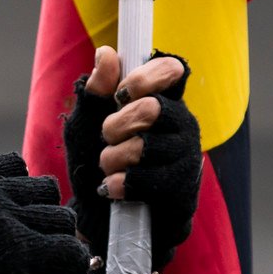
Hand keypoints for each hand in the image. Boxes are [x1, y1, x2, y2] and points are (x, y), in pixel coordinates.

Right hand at [0, 154, 89, 273]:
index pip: (16, 164)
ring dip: (59, 241)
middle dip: (44, 216)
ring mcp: (6, 221)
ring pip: (62, 217)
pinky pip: (71, 248)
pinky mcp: (26, 252)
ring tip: (46, 263)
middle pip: (45, 188)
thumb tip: (20, 204)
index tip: (21, 216)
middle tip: (37, 243)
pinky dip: (73, 265)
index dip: (25, 193)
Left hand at [63, 47, 202, 269]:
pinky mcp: (185, 193)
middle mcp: (182, 126)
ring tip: (106, 166)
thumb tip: (107, 54)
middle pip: (153, 108)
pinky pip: (153, 181)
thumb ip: (95, 92)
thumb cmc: (93, 164)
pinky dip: (123, 183)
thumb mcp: (85, 126)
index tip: (122, 94)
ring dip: (114, 157)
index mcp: (162, 102)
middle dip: (117, 124)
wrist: (98, 219)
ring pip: (149, 146)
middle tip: (107, 137)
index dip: (147, 77)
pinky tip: (111, 187)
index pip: (172, 71)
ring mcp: (187, 160)